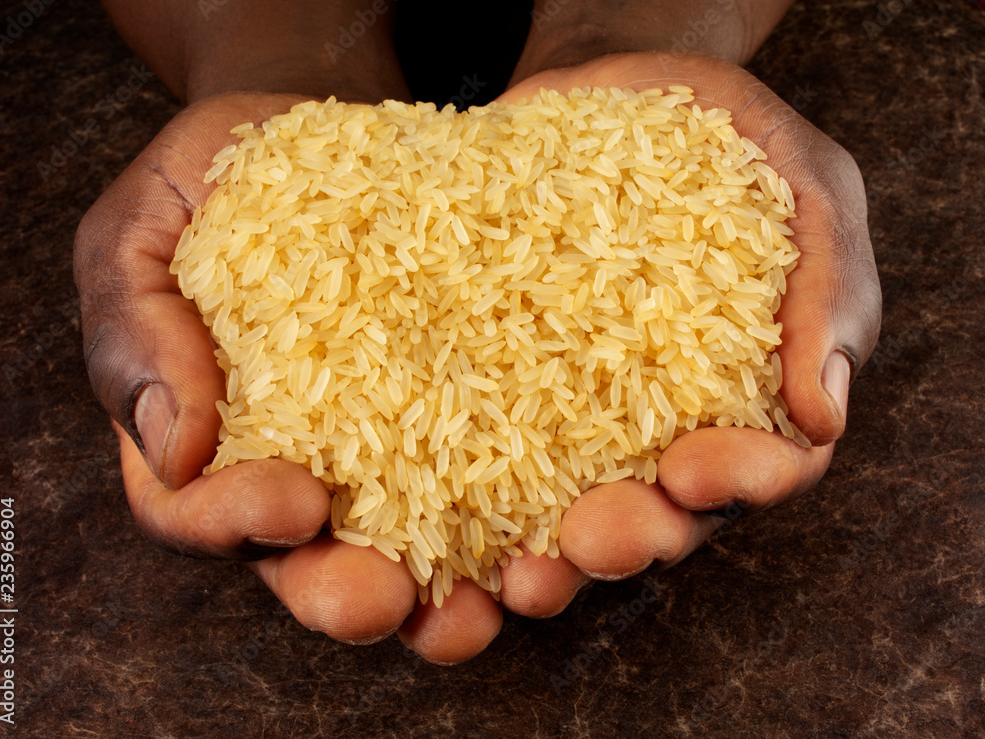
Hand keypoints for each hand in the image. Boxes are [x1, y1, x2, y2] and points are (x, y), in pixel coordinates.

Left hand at [491, 51, 880, 598]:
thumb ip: (828, 285)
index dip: (737, 482)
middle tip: (591, 542)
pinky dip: (453, 476)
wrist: (616, 88)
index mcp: (749, 394)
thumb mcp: (804, 183)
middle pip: (659, 513)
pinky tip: (419, 493)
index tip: (696, 470)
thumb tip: (824, 411)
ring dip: (541, 549)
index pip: (763, 469)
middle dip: (629, 538)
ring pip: (565, 506)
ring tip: (508, 572)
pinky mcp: (501, 378)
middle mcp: (662, 426)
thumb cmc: (729, 139)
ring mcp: (574, 410)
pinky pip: (475, 436)